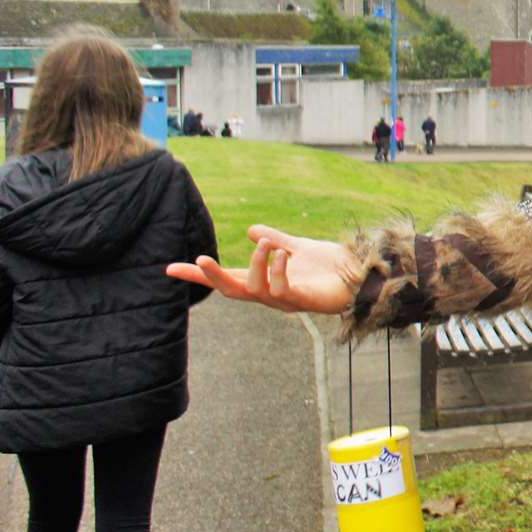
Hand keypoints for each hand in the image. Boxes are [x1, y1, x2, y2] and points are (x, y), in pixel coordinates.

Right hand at [166, 225, 359, 314]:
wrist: (361, 276)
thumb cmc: (330, 268)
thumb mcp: (297, 247)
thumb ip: (275, 240)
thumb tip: (250, 231)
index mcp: (265, 281)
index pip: (226, 278)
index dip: (199, 275)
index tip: (169, 268)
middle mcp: (270, 294)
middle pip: (230, 291)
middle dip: (211, 277)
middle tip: (199, 259)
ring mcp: (286, 300)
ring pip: (254, 290)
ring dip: (256, 263)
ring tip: (266, 243)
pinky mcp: (303, 300)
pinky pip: (281, 290)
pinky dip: (277, 270)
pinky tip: (283, 254)